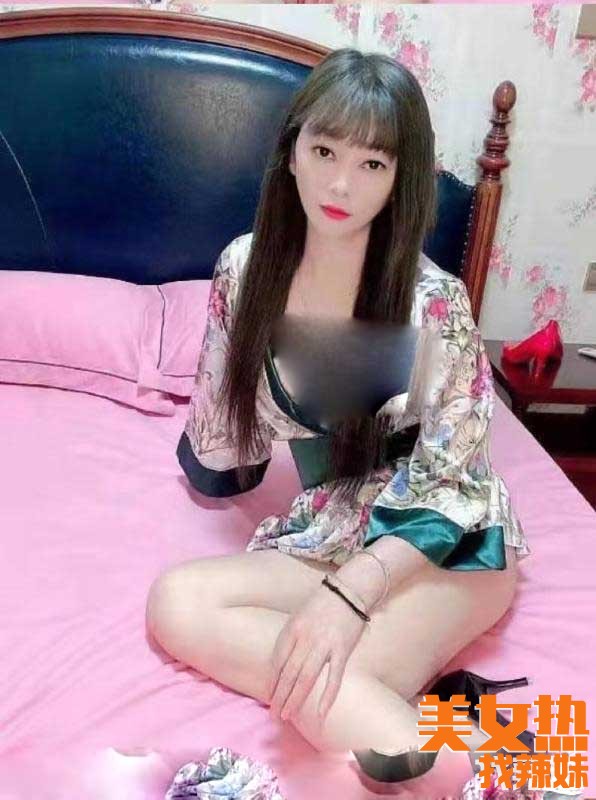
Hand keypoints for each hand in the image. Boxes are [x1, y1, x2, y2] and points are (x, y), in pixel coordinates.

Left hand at [267, 580, 366, 722]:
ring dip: (295, 699)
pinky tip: (320, 713)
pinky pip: (334, 677)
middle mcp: (306, 638)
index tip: (269, 696)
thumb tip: (282, 663)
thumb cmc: (322, 604)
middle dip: (280, 696)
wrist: (349, 591)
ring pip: (306, 678)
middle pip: (289, 673)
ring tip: (287, 715)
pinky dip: (327, 696)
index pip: (278, 660)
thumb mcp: (299, 616)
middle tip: (274, 715)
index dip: (272, 680)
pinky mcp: (342, 650)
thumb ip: (291, 637)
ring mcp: (324, 644)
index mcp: (293, 628)